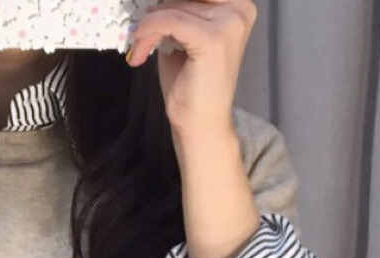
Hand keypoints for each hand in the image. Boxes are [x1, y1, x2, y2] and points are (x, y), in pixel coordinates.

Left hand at [125, 0, 256, 139]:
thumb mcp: (183, 36)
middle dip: (156, 11)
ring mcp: (230, 24)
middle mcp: (239, 9)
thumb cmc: (191, 85)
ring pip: (173, 6)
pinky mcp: (213, 40)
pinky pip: (169, 20)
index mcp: (237, 5)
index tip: (149, 18)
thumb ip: (177, 11)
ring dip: (148, 26)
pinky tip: (140, 51)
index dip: (168, 2)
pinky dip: (149, 31)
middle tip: (139, 36)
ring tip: (140, 50)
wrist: (200, 124)